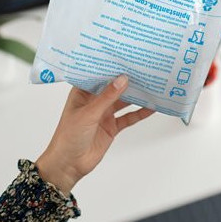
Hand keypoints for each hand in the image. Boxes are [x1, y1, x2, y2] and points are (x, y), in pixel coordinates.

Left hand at [35, 75, 154, 194]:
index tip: (125, 57)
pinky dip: (140, 113)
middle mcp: (94, 101)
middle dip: (127, 80)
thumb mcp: (88, 114)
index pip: (98, 75)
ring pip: (123, 101)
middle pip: (114, 87)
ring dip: (136, 95)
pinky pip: (128, 118)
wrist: (69, 164)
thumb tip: (122, 80)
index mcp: (82, 93)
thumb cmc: (68, 137)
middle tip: (143, 69)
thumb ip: (107, 97)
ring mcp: (104, 114)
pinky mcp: (112, 127)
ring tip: (151, 84)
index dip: (110, 66)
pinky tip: (151, 107)